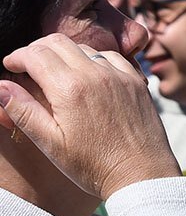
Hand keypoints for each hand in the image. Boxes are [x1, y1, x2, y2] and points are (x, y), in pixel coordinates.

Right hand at [0, 33, 180, 198]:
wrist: (141, 173)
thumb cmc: (93, 165)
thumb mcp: (50, 143)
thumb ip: (23, 110)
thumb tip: (0, 86)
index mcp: (70, 89)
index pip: (35, 55)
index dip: (17, 56)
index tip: (9, 65)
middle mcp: (97, 74)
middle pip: (58, 43)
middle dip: (36, 49)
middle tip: (27, 65)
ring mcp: (120, 75)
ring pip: (84, 48)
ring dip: (64, 53)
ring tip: (54, 71)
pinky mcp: (135, 81)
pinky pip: (110, 57)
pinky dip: (92, 58)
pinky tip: (86, 74)